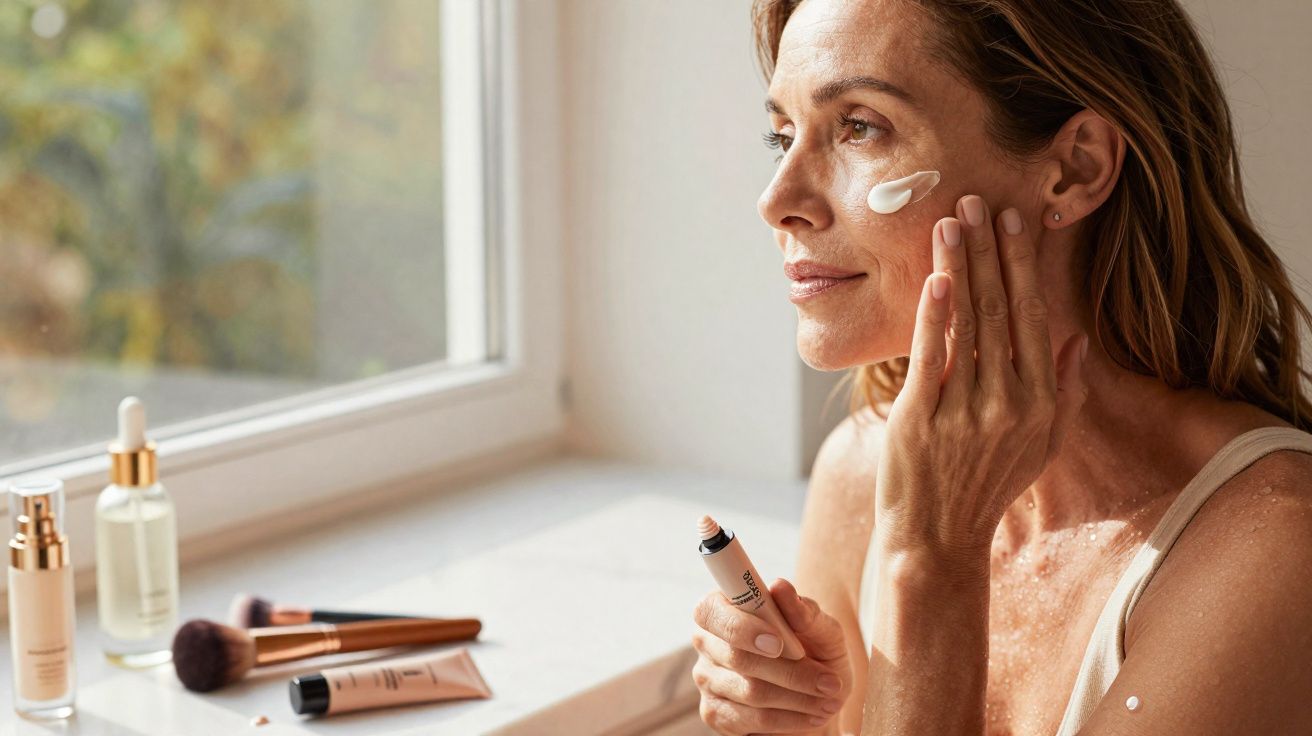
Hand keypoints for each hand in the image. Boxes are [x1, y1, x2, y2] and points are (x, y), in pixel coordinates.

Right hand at [691, 578, 852, 734]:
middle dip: (789, 672)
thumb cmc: (815, 649)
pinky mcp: (714, 713)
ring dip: (798, 698)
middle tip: (830, 681)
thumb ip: (803, 610)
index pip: (711, 611)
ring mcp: (707, 679)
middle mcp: (707, 641)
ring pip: (750, 692)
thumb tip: (780, 587)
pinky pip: (751, 721)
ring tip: (830, 698)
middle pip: (736, 657)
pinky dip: (789, 720)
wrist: (819, 692)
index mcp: (723, 607)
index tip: (779, 643)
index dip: (742, 627)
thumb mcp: (821, 629)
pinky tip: (812, 715)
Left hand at [876, 195, 1089, 562]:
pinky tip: (936, 278)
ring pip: (967, 323)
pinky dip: (934, 315)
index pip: (1033, 317)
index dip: (1023, 266)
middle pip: (1000, 310)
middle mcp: (1010, 403)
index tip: (1015, 223)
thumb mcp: (1041, 446)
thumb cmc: (987, 487)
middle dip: (990, 252)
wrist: (937, 539)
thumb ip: (1065, 392)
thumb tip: (1079, 340)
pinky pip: (931, 356)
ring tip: (951, 222)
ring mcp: (966, 410)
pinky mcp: (922, 417)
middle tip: (978, 202)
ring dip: (960, 267)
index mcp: (1041, 402)